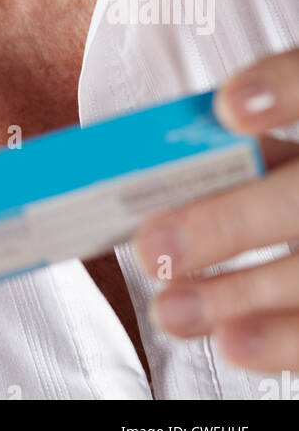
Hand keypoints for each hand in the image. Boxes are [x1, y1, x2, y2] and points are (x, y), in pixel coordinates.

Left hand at [132, 49, 298, 373]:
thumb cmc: (288, 174)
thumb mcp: (279, 142)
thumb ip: (241, 147)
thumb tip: (145, 165)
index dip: (281, 88)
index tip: (229, 107)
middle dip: (228, 223)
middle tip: (153, 246)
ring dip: (240, 296)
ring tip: (169, 310)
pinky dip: (280, 341)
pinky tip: (230, 342)